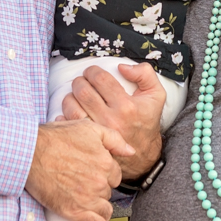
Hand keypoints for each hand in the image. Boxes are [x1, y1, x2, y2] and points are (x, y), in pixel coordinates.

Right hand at [27, 120, 133, 220]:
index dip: (104, 173)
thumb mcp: (88, 128)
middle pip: (108, 191)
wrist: (30, 153)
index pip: (115, 175)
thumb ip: (113, 139)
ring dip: (99, 205)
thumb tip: (131, 151)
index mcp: (105, 162)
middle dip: (99, 188)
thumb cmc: (55, 138)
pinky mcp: (73, 211)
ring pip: (104, 208)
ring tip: (86, 200)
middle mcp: (99, 182)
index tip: (93, 171)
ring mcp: (87, 198)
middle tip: (82, 181)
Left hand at [59, 62, 164, 179]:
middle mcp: (111, 120)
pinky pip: (69, 124)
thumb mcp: (156, 95)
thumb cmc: (147, 120)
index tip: (92, 72)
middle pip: (84, 92)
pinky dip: (65, 114)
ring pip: (73, 107)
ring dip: (70, 96)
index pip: (101, 80)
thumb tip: (121, 67)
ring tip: (76, 94)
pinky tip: (72, 109)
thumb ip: (145, 74)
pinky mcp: (89, 141)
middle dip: (79, 81)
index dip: (93, 71)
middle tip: (82, 81)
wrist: (143, 153)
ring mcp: (98, 132)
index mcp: (127, 106)